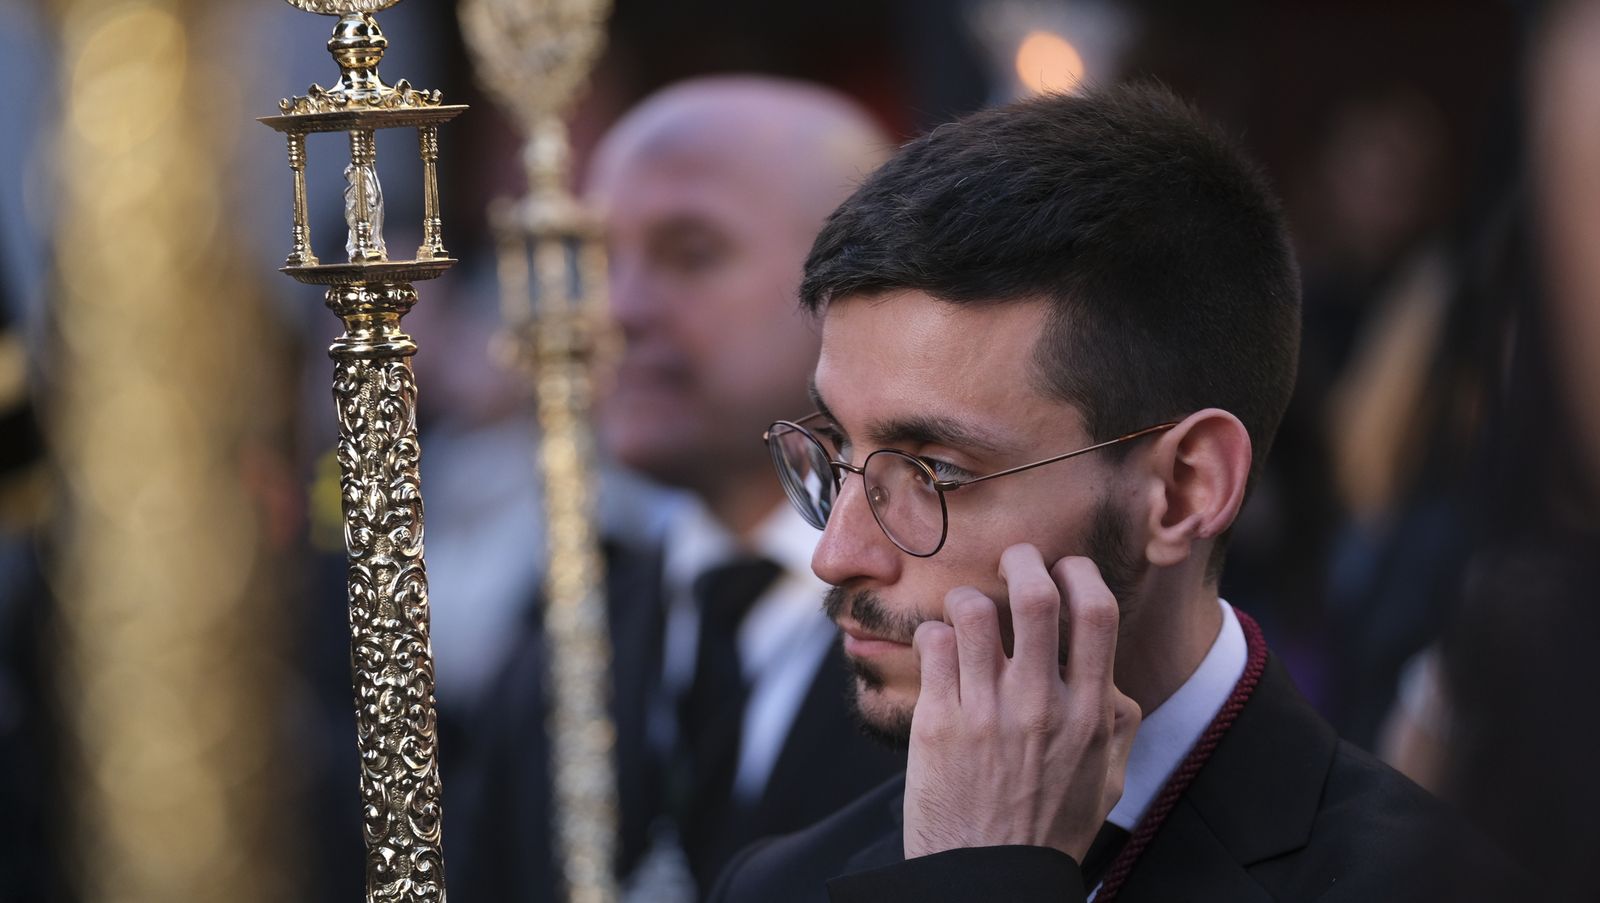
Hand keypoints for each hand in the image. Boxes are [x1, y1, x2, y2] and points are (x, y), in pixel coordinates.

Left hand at [902, 544, 1140, 862]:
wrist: (989, 880)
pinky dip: (936, 633)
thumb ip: (1116, 725)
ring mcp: (985, 712)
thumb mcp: (1106, 782)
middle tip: (1013, 558)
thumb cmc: (1048, 831)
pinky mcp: (938, 722)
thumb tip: (1111, 678)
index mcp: (1088, 714)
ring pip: (974, 610)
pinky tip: (940, 648)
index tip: (1066, 567)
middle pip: (1035, 596)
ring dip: (969, 596)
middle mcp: (1039, 705)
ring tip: (968, 608)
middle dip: (1023, 559)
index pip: (1096, 614)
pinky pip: (934, 645)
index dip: (1080, 573)